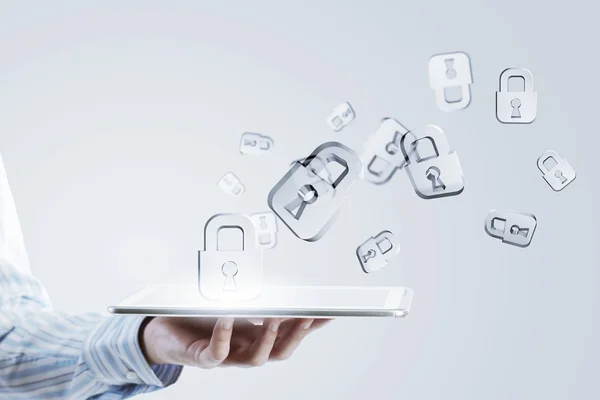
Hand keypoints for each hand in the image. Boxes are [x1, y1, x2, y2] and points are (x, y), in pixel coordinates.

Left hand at [139, 317, 330, 367]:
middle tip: (306, 316)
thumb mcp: (235, 307)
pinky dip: (224, 336)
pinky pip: (217, 353)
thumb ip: (259, 302)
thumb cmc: (201, 319)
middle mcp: (246, 349)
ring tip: (273, 318)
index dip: (312, 327)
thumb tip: (284, 288)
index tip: (328, 313)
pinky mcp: (203, 358)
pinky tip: (228, 318)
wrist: (165, 332)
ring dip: (268, 339)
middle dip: (296, 334)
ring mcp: (227, 355)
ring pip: (256, 358)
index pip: (292, 334)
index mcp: (258, 337)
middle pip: (281, 351)